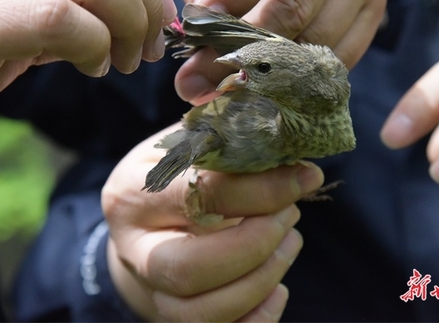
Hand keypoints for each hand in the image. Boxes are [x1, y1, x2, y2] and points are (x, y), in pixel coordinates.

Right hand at [102, 125, 324, 321]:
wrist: (145, 220)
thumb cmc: (176, 171)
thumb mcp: (191, 141)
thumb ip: (229, 135)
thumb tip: (289, 140)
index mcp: (133, 192)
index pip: (198, 195)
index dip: (261, 189)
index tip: (306, 177)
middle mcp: (133, 248)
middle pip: (188, 269)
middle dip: (255, 246)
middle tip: (291, 216)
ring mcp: (150, 291)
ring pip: (201, 312)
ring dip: (261, 280)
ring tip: (290, 241)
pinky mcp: (173, 317)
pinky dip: (256, 319)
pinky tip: (278, 290)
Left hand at [174, 0, 384, 103]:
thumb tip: (198, 64)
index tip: (205, 23)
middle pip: (299, 2)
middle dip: (247, 44)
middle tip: (205, 72)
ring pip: (320, 36)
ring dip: (272, 65)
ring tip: (234, 74)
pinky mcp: (373, 2)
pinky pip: (341, 55)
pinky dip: (302, 73)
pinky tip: (270, 72)